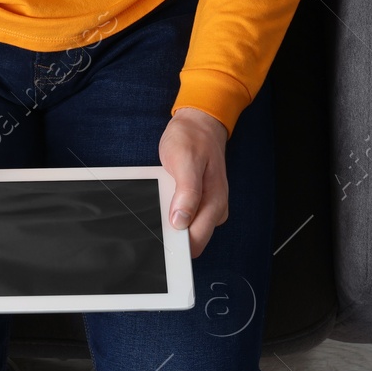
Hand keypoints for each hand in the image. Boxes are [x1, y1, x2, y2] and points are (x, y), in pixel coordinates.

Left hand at [158, 107, 228, 256]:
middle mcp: (215, 210)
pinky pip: (182, 217)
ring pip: (184, 230)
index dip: (175, 246)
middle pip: (189, 240)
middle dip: (170, 233)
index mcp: (214, 203)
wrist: (199, 123)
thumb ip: (187, 192)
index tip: (157, 243)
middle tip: (156, 212)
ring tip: (162, 198)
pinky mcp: (199, 203)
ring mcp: (208, 207)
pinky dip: (170, 211)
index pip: (195, 241)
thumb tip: (181, 221)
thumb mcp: (185, 160)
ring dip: (169, 221)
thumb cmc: (193, 139)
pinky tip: (165, 197)